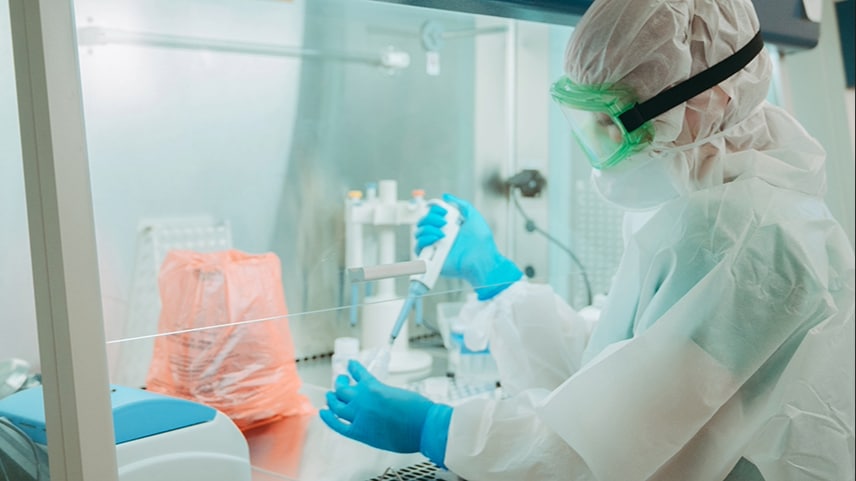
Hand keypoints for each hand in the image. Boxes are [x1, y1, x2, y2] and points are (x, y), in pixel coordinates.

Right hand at [320, 360, 434, 452]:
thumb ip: (371, 431)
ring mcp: (363, 400)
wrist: (422, 427)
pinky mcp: (374, 387)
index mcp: (358, 432)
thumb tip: (371, 424)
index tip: (324, 410)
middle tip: (335, 392)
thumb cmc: (408, 437)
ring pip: (343, 389)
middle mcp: (356, 416)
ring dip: (341, 382)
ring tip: (342, 378)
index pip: (336, 423)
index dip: (328, 416)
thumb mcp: (382, 441)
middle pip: (337, 404)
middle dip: (334, 397)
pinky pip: (359, 374)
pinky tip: (351, 363)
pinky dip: (354, 367)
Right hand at [415, 193, 521, 299]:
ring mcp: (435, 247)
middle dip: (430, 218)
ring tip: (443, 233)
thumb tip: (446, 196)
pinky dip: (425, 240)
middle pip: (422, 223)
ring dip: (428, 228)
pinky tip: (437, 238)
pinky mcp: (431, 259)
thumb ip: (462, 204)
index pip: (431, 215)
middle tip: (444, 222)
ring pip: (419, 233)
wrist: (483, 259)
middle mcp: (439, 236)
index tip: (444, 211)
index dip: (433, 210)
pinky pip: (418, 247)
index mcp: (447, 227)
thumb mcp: (474, 217)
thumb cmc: (482, 242)